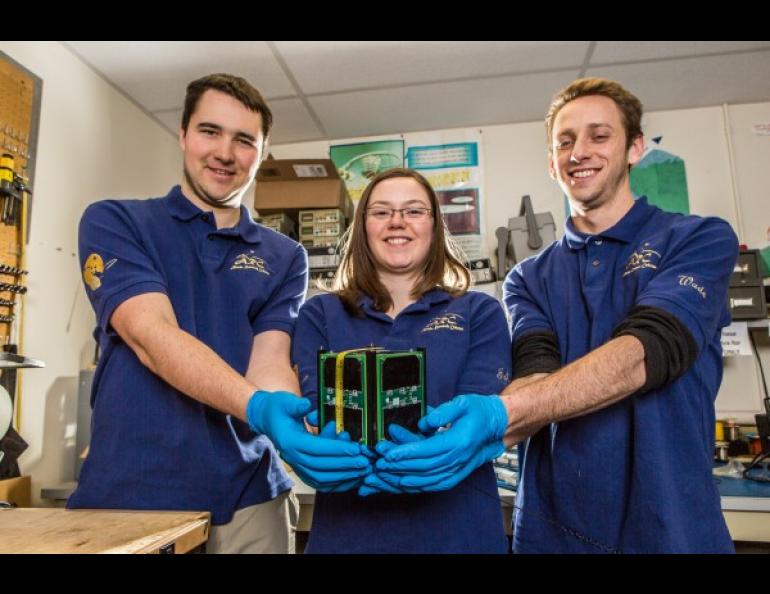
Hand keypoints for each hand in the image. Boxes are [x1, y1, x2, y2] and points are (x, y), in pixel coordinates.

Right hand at [246, 391, 372, 491]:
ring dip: (343, 476)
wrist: (267, 419)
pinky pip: (320, 483)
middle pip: (321, 466)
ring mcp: (297, 465)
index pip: (316, 447)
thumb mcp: (286, 401)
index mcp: (290, 440)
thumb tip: (307, 406)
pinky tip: (352, 480)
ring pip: (321, 478)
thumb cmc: (279, 408)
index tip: (355, 448)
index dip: (336, 449)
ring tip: (362, 471)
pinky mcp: (302, 470)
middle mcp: (292, 456)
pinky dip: (337, 484)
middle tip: (365, 462)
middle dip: (344, 465)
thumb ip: (297, 405)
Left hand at [366, 394, 507, 492]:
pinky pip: (435, 485)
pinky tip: (401, 485)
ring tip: (383, 478)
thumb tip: (424, 421)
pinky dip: (417, 487)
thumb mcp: (462, 402)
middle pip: (424, 467)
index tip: (388, 454)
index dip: (407, 452)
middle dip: (398, 467)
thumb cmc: (478, 411)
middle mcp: (458, 459)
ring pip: (427, 480)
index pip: (428, 449)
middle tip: (377, 466)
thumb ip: (443, 411)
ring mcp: (458, 470)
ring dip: (403, 480)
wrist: (496, 426)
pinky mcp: (456, 475)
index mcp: (459, 441)